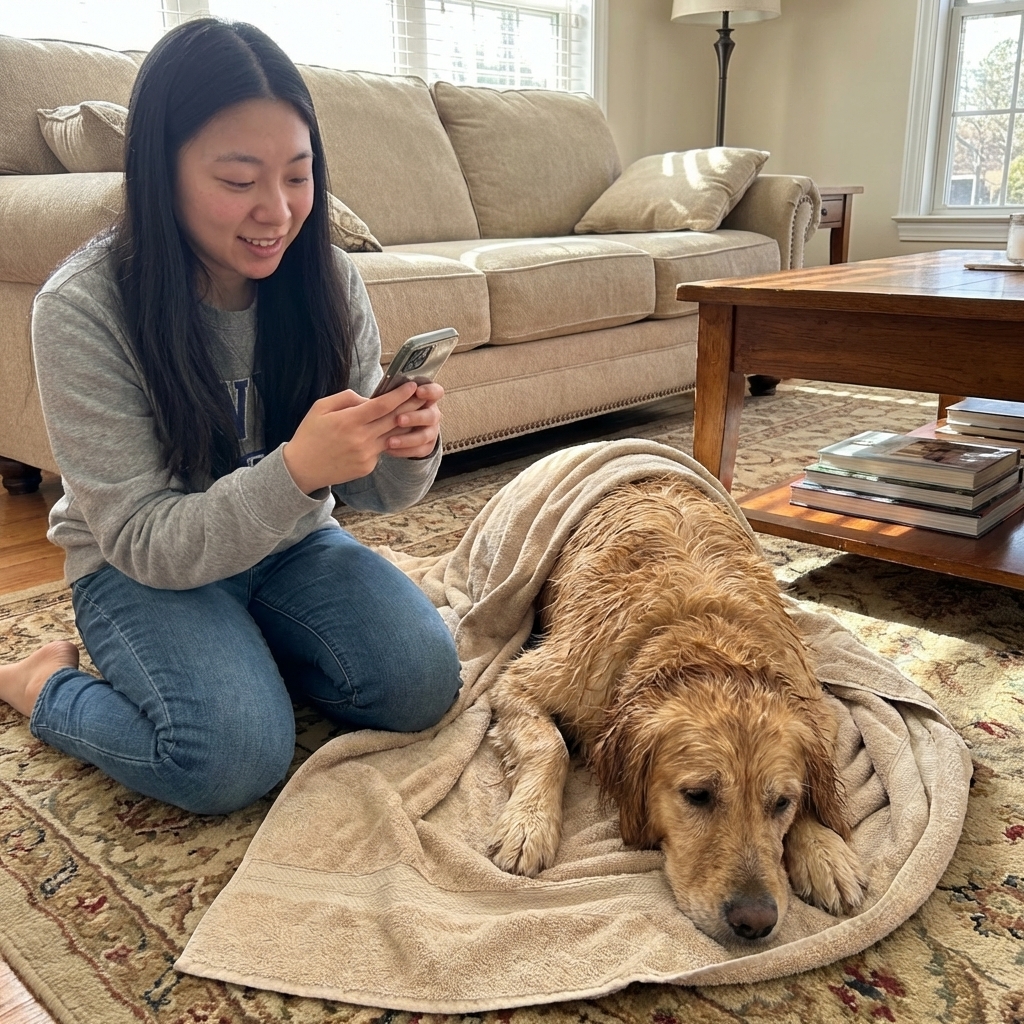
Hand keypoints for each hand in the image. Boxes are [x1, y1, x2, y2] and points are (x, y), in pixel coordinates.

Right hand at [282, 382, 418, 493]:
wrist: (301, 469)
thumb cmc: (310, 434)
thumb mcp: (321, 407)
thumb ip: (346, 398)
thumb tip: (369, 398)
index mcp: (349, 421)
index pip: (382, 405)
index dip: (400, 395)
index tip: (412, 386)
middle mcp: (361, 439)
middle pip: (394, 420)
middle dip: (411, 406)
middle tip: (425, 396)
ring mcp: (366, 455)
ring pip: (393, 436)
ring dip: (406, 424)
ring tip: (417, 413)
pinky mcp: (367, 467)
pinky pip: (382, 450)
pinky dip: (388, 440)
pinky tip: (392, 433)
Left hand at [383, 382, 442, 459]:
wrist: (387, 428)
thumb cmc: (385, 409)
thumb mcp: (383, 398)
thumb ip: (381, 396)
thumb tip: (368, 400)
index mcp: (425, 397)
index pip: (436, 391)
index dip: (429, 391)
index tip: (416, 390)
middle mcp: (431, 413)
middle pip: (432, 415)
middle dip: (415, 417)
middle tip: (398, 420)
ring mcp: (431, 430)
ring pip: (426, 436)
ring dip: (409, 438)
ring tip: (389, 441)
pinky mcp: (427, 446)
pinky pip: (421, 450)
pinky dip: (405, 450)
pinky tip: (389, 450)